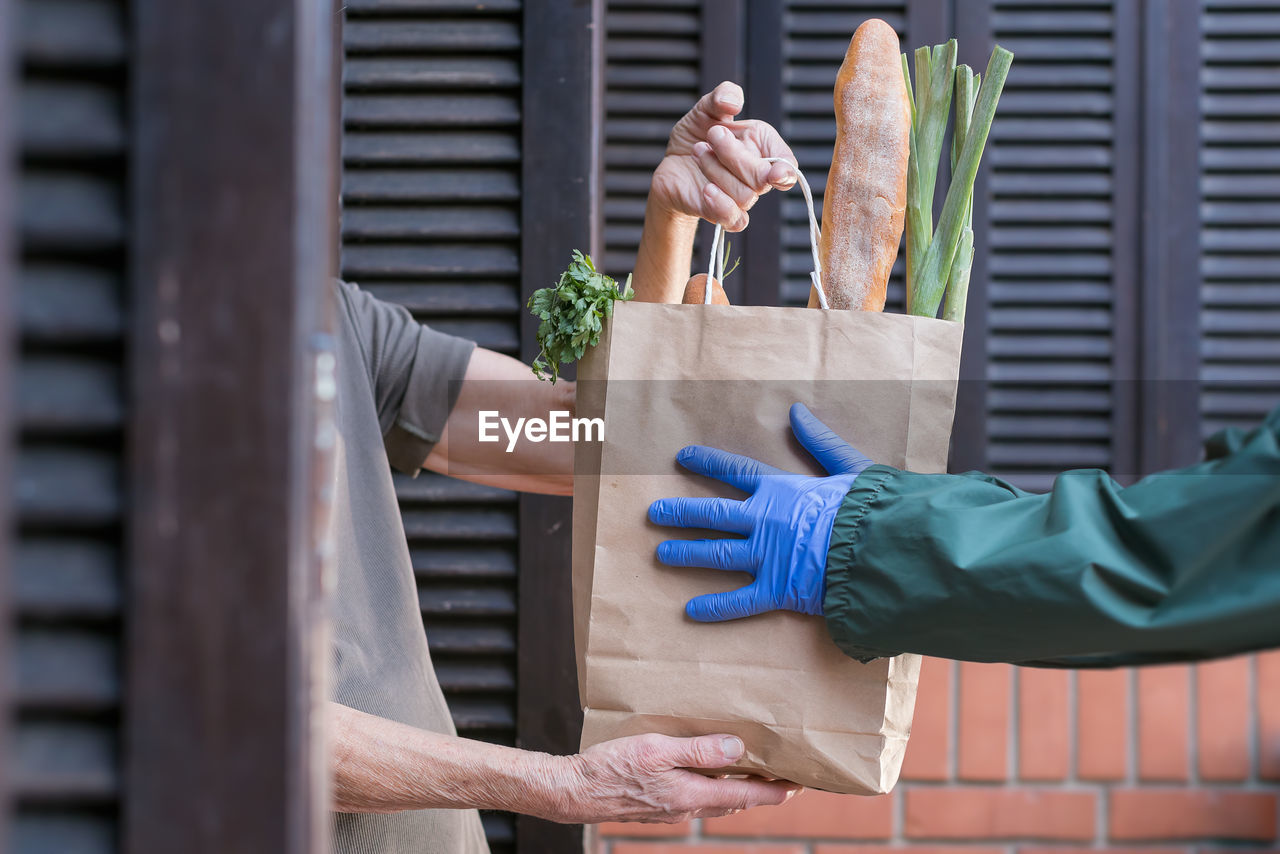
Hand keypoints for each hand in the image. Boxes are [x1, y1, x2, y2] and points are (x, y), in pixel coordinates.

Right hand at [546, 732, 799, 823]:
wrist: (575, 792)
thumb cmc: (612, 767)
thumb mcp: (656, 750)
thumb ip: (698, 750)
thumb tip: (738, 748)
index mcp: (691, 795)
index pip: (747, 795)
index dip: (776, 790)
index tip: (801, 784)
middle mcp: (687, 807)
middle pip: (737, 801)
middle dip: (764, 791)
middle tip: (787, 778)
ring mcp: (673, 810)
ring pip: (718, 801)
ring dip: (741, 790)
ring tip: (757, 774)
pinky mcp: (659, 806)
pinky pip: (698, 799)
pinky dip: (715, 788)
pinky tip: (711, 775)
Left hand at [649, 403, 872, 620]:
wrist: (879, 550)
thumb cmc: (870, 508)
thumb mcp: (849, 466)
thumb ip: (820, 441)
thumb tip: (796, 411)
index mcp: (781, 490)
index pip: (736, 471)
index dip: (708, 462)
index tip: (682, 457)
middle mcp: (764, 521)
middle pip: (712, 514)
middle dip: (681, 512)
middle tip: (654, 514)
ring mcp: (766, 556)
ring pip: (716, 554)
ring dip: (687, 553)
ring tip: (661, 554)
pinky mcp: (777, 589)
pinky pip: (739, 601)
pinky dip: (715, 607)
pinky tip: (690, 611)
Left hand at [650, 81, 797, 231]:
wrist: (672, 162)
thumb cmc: (697, 135)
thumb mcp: (706, 108)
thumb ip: (722, 96)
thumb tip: (733, 102)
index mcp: (763, 147)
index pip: (788, 165)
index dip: (786, 171)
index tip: (776, 172)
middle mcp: (757, 175)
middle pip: (762, 178)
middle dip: (735, 155)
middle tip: (712, 134)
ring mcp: (741, 197)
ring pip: (744, 196)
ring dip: (716, 170)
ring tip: (698, 151)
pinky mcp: (723, 214)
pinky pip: (735, 220)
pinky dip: (721, 205)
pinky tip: (705, 189)